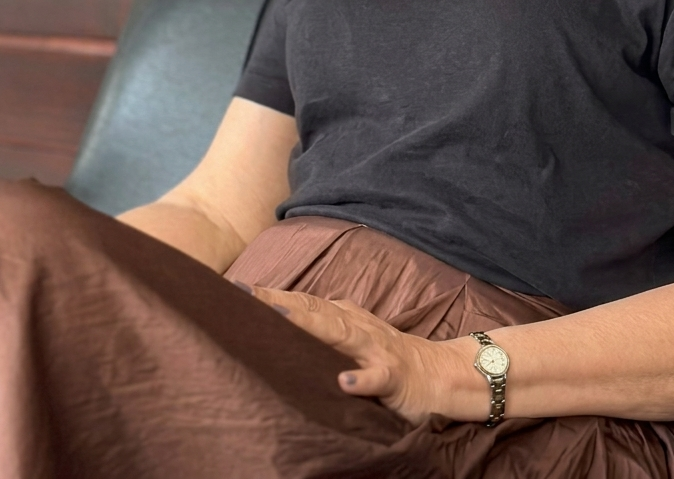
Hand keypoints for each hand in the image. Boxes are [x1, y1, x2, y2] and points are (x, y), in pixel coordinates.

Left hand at [248, 285, 483, 423]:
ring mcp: (376, 349)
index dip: (269, 296)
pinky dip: (362, 379)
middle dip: (280, 302)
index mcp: (343, 319)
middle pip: (314, 311)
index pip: (302, 304)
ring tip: (280, 318)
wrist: (439, 374)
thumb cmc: (383, 357)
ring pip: (342, 333)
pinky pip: (378, 377)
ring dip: (313, 326)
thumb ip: (320, 331)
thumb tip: (274, 323)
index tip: (235, 290)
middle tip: (245, 295)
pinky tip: (345, 383)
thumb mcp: (350, 340)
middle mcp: (356, 327)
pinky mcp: (395, 376)